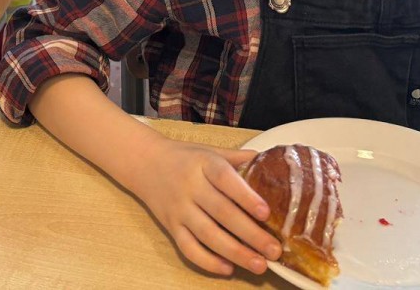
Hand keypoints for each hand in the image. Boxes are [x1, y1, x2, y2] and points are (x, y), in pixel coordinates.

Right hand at [134, 141, 280, 275]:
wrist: (145, 162)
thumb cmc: (185, 158)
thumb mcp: (209, 150)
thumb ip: (237, 158)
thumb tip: (270, 161)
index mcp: (203, 163)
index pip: (225, 179)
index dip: (245, 196)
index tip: (266, 213)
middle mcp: (189, 186)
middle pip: (221, 212)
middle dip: (250, 234)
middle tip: (274, 250)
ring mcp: (179, 208)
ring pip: (207, 235)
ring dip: (235, 253)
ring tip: (259, 264)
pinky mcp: (170, 227)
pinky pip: (188, 248)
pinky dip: (207, 262)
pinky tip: (228, 268)